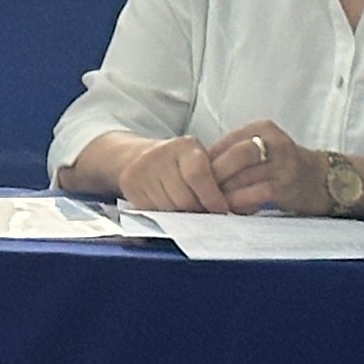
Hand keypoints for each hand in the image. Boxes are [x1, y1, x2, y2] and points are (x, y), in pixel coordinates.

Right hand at [111, 133, 234, 213]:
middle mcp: (161, 154)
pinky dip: (163, 215)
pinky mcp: (130, 183)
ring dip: (181, 216)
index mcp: (185, 146)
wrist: (137, 156)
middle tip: (205, 217)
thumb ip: (217, 179)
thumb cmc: (180, 163)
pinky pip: (152, 209)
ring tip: (188, 214)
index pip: (199, 175)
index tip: (222, 211)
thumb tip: (233, 206)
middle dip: (197, 211)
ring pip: (168, 207)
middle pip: (183, 196)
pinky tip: (169, 210)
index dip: (212, 197)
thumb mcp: (200, 160)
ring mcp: (142, 169)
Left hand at [207, 120, 333, 215]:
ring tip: (211, 202)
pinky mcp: (287, 184)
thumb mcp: (260, 150)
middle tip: (199, 191)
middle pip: (233, 157)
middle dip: (213, 177)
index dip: (206, 162)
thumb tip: (195, 168)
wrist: (323, 180)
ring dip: (224, 192)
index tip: (193, 177)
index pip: (225, 143)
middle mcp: (274, 141)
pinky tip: (232, 209)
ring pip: (243, 176)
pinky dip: (240, 201)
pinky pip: (256, 193)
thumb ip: (233, 154)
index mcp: (262, 128)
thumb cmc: (281, 167)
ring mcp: (283, 163)